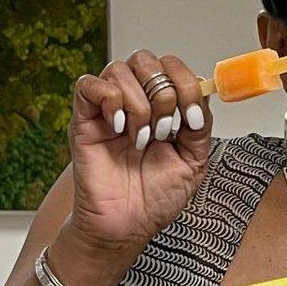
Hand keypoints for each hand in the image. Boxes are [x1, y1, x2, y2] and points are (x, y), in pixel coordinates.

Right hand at [66, 49, 211, 260]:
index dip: (187, 83)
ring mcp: (107, 108)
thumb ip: (200, 126)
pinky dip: (110, 100)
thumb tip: (202, 94)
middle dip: (164, 92)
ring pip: (120, 69)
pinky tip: (119, 128)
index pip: (172, 67)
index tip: (192, 118)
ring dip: (139, 105)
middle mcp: (134, 100)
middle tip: (164, 130)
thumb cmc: (155, 197)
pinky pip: (89, 84)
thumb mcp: (192, 161)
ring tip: (141, 139)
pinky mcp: (83, 119)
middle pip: (146, 59)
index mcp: (162, 106)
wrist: (127, 226)